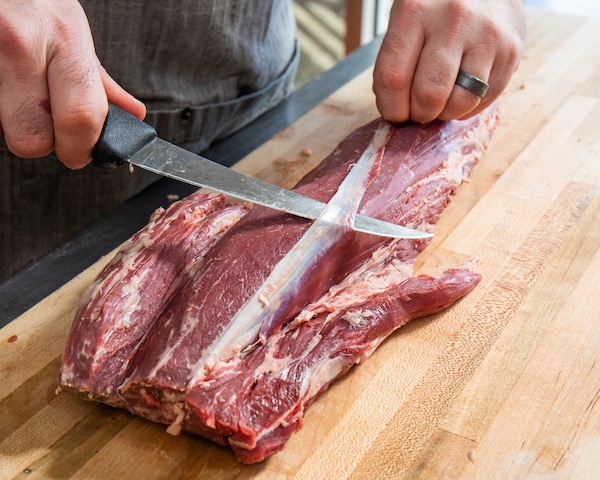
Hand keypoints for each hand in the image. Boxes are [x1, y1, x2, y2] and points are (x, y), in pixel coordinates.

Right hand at [0, 0, 145, 168]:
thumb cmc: (39, 4)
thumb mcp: (75, 33)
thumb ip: (100, 82)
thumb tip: (132, 116)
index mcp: (66, 41)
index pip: (80, 118)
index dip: (80, 148)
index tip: (81, 153)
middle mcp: (23, 46)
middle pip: (32, 138)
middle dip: (45, 142)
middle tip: (51, 127)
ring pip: (5, 130)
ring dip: (19, 125)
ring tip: (26, 95)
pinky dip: (1, 110)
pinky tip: (9, 88)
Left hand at [373, 0, 526, 122]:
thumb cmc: (437, 6)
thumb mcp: (406, 18)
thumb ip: (395, 60)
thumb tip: (394, 109)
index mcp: (415, 11)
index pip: (393, 78)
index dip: (390, 107)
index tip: (393, 113)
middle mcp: (453, 20)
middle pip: (429, 95)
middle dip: (419, 114)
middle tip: (418, 110)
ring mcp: (487, 35)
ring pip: (460, 102)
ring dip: (445, 113)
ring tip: (440, 101)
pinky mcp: (512, 49)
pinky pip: (486, 99)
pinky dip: (468, 107)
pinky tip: (461, 92)